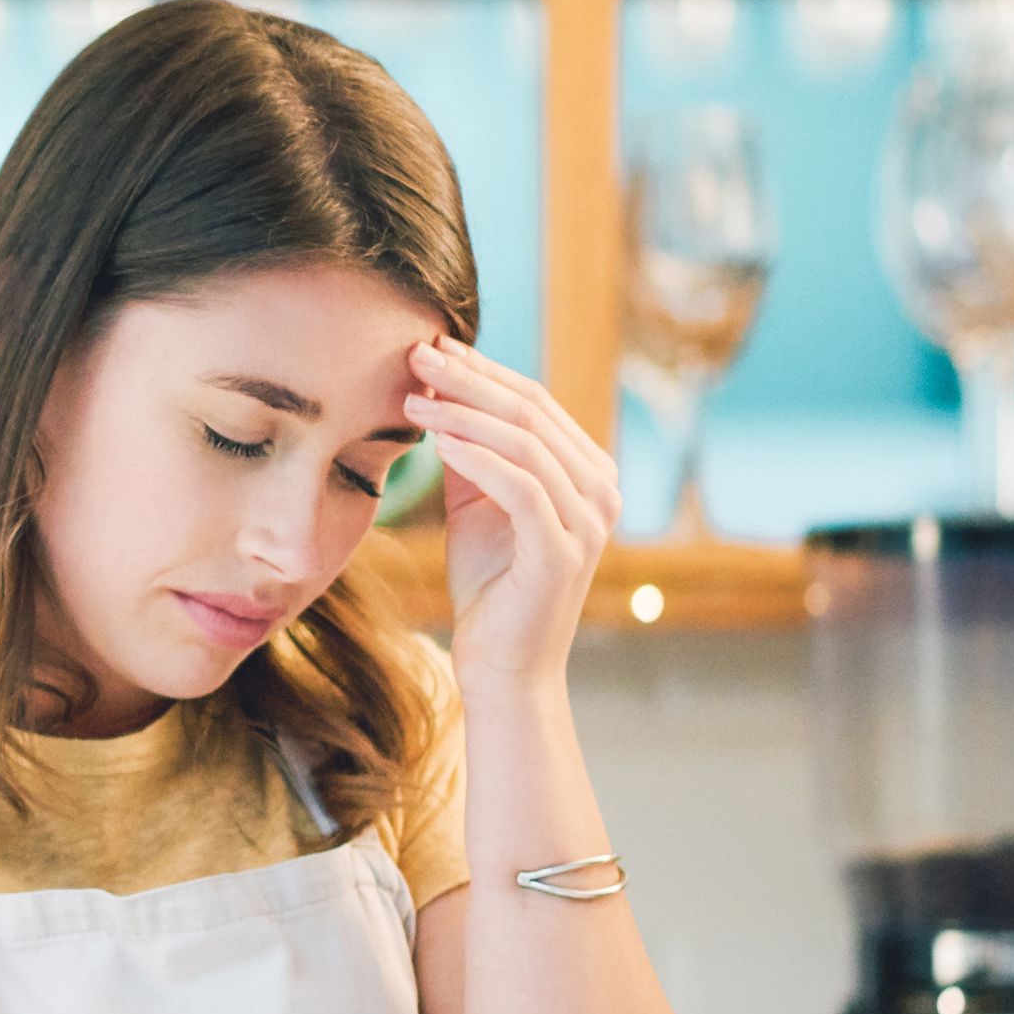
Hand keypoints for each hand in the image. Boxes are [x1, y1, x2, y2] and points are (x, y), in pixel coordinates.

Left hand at [404, 336, 620, 698]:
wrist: (504, 666)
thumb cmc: (489, 585)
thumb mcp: (477, 504)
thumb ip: (469, 452)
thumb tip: (435, 390)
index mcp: (587, 472)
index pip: (535, 402)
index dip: (482, 371)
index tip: (432, 347)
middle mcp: (601, 490)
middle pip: (531, 412)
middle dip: (469, 379)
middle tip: (417, 354)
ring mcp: (589, 521)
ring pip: (526, 443)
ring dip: (463, 413)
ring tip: (412, 398)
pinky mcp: (563, 551)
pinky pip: (520, 487)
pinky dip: (475, 456)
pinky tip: (436, 441)